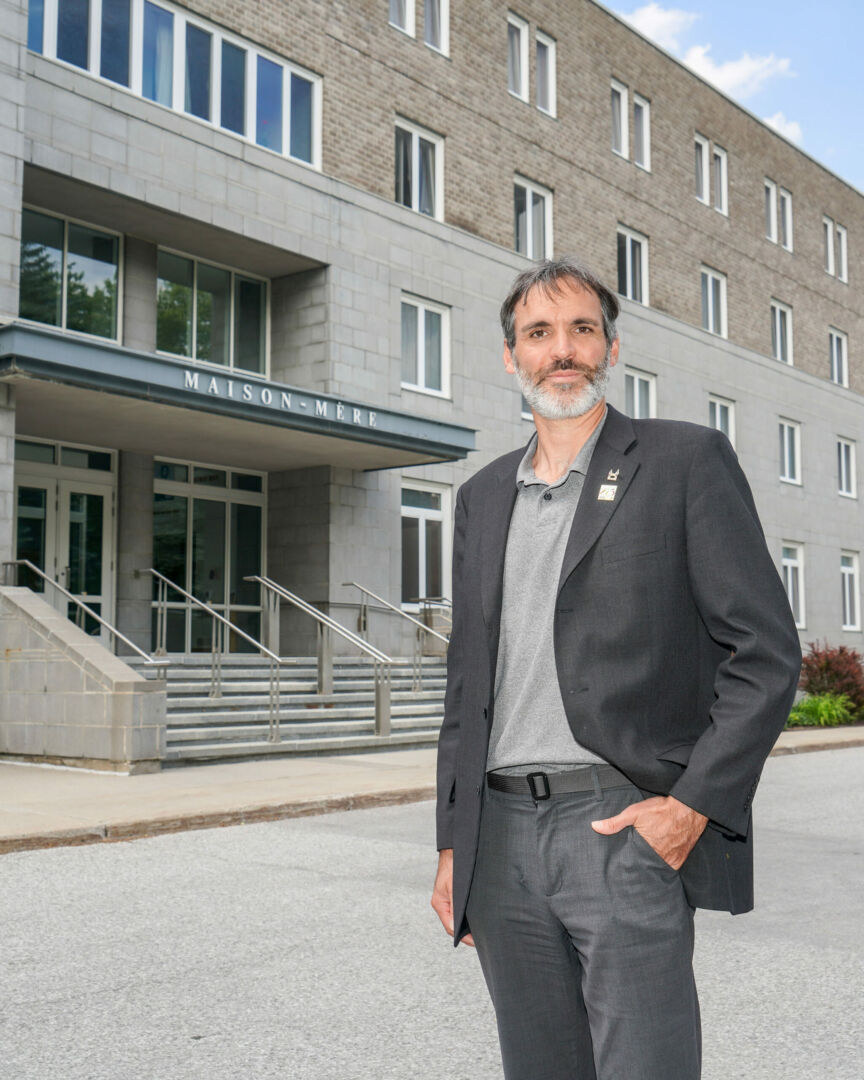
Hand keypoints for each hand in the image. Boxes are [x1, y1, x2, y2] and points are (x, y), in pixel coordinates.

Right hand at [431, 849, 474, 946]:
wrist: (455, 850)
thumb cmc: (453, 865)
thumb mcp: (455, 887)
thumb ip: (455, 906)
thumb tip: (457, 927)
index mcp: (440, 904)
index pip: (450, 928)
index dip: (463, 937)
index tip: (476, 942)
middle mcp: (443, 903)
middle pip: (454, 925)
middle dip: (466, 934)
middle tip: (481, 940)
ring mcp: (448, 899)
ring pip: (458, 918)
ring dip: (468, 925)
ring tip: (481, 931)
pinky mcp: (455, 895)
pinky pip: (461, 910)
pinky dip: (468, 916)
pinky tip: (478, 917)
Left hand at [591, 796, 707, 869]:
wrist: (688, 808)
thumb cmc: (661, 809)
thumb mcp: (633, 813)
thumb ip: (614, 822)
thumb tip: (595, 826)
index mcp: (646, 850)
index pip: (632, 864)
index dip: (626, 866)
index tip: (620, 870)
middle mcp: (660, 858)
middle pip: (645, 868)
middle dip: (638, 868)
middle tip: (631, 870)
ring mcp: (672, 860)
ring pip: (657, 869)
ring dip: (651, 867)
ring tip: (644, 866)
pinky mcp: (681, 859)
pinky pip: (670, 867)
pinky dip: (664, 865)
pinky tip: (658, 862)